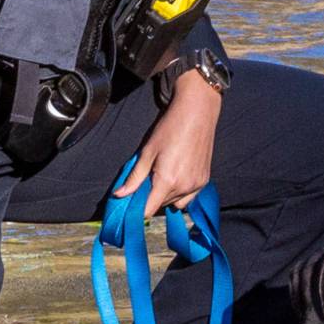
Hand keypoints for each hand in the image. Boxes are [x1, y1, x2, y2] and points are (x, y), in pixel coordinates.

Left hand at [117, 71, 221, 212]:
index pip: (149, 210)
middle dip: (151, 198)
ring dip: (166, 196)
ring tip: (162, 176)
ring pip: (176, 203)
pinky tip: (176, 176)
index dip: (138, 210)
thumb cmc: (170, 128)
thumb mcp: (147, 152)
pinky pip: (189, 197)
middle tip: (147, 179)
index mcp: (167, 181)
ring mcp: (196, 185)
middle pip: (161, 206)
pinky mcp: (204, 180)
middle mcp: (184, 187)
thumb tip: (119, 194)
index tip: (131, 203)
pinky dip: (181, 193)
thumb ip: (134, 177)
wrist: (197, 113)